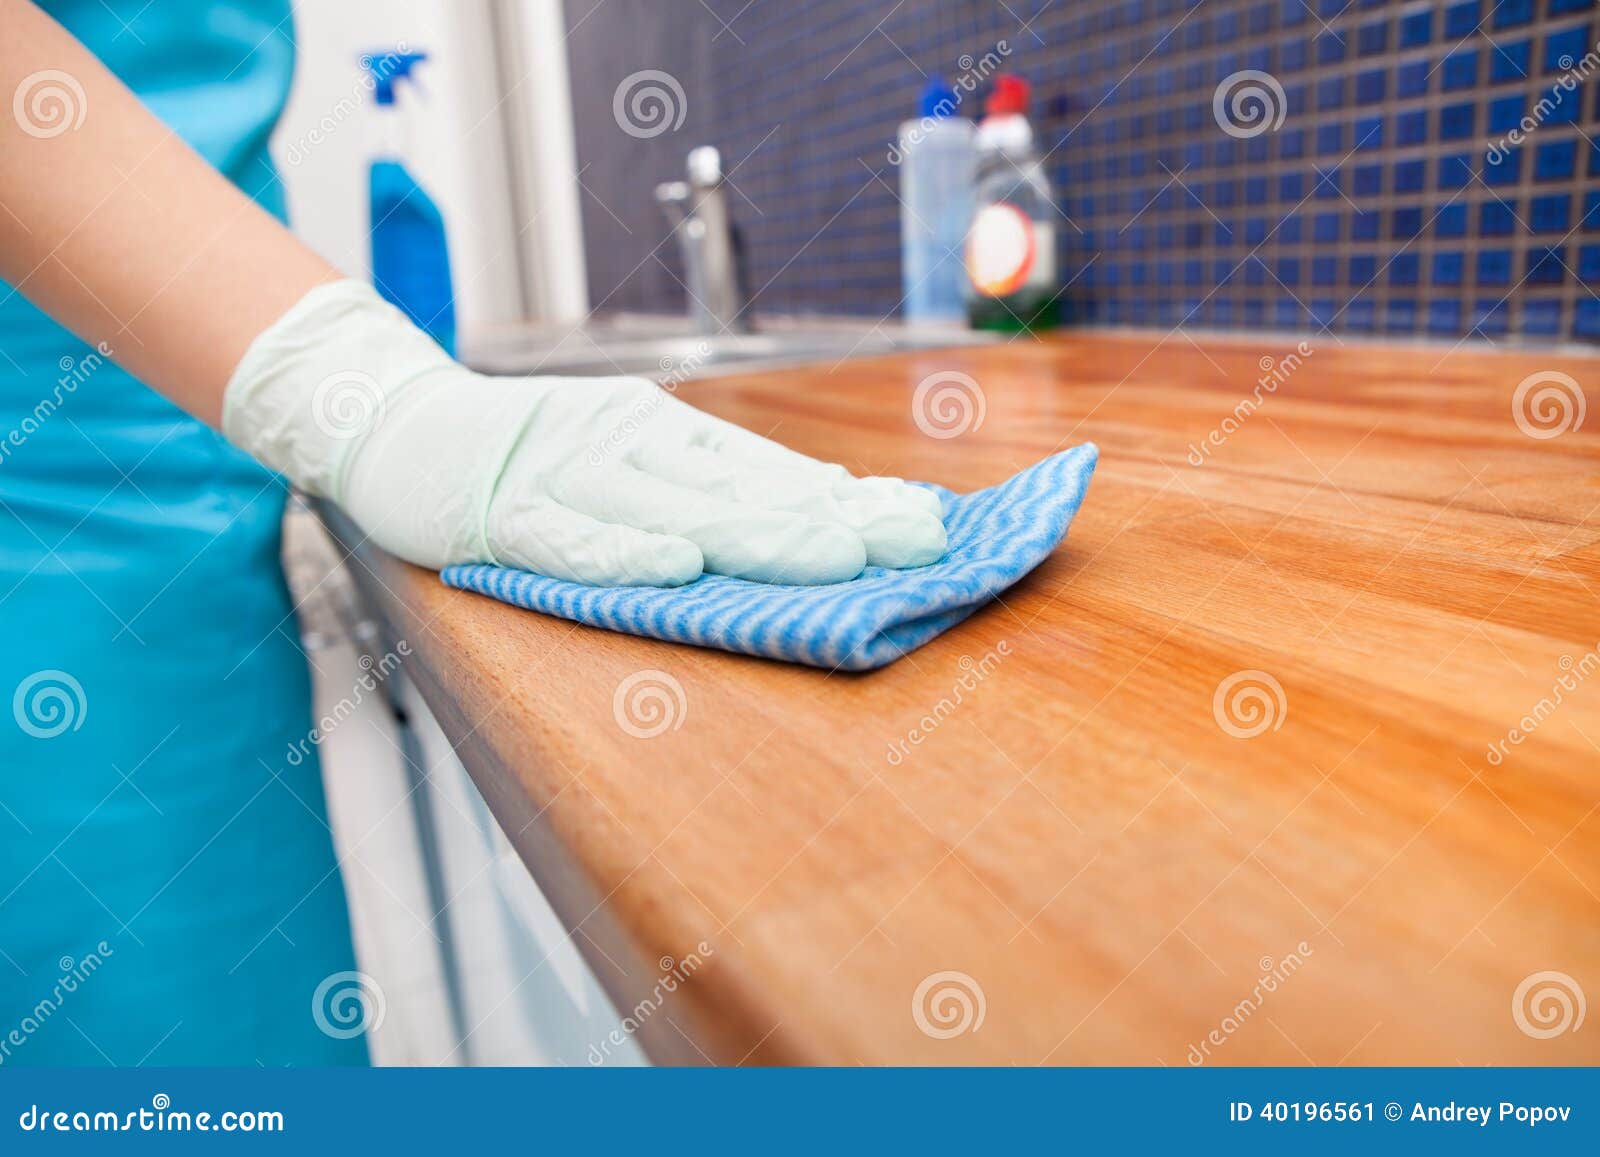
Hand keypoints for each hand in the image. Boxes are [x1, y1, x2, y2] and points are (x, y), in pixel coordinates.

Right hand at [224, 281, 945, 585]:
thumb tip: (824, 514)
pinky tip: (675, 570)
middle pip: (743, 488)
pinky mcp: (503, 514)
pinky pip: (566, 539)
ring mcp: (567, 475)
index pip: (773, 469)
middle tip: (917, 544)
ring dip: (757, 534)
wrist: (399, 422)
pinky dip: (619, 552)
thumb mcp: (631, 456)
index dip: (852, 498)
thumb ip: (713, 487)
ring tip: (836, 559)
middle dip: (836, 519)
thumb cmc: (530, 452)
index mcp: (666, 433)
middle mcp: (630, 444)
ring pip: (673, 510)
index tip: (930, 521)